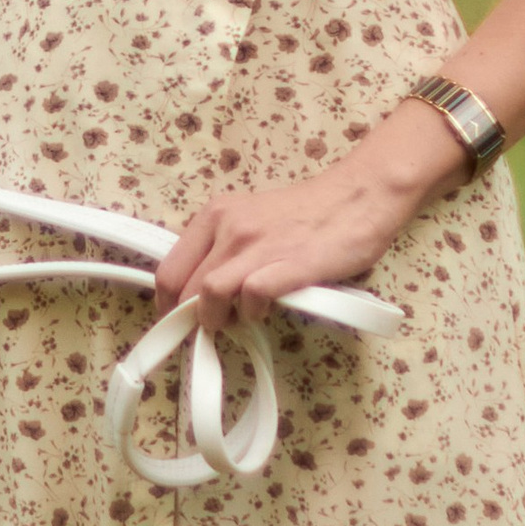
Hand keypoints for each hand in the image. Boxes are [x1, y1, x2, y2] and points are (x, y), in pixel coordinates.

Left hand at [154, 111, 462, 330]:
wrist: (356, 196)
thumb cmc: (306, 214)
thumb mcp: (250, 219)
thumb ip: (225, 248)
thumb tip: (203, 293)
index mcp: (215, 215)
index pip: (169, 270)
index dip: (167, 306)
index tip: (177, 324)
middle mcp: (229, 227)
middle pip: (186, 288)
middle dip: (194, 319)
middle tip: (214, 329)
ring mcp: (258, 245)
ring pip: (210, 292)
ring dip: (219, 319)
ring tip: (238, 321)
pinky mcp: (290, 263)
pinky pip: (251, 296)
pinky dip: (253, 313)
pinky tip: (265, 311)